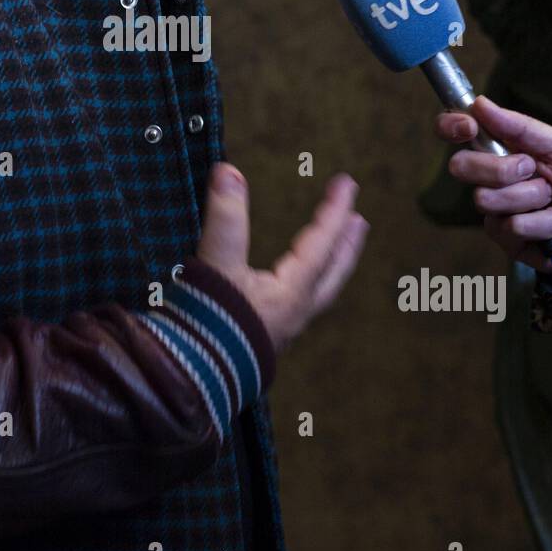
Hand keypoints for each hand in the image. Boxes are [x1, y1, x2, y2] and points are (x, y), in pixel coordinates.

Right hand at [196, 162, 368, 354]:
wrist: (191, 379)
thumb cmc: (209, 324)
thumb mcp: (217, 264)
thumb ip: (224, 218)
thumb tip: (229, 172)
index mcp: (291, 292)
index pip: (322, 243)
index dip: (334, 210)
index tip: (348, 183)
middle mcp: (294, 312)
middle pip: (332, 273)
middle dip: (346, 245)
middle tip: (360, 221)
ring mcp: (282, 329)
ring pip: (318, 291)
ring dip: (329, 266)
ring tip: (335, 250)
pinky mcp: (264, 339)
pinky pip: (299, 304)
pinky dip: (306, 284)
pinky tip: (291, 285)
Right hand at [434, 94, 551, 275]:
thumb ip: (521, 127)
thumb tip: (479, 103)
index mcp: (503, 148)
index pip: (457, 132)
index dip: (451, 126)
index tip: (469, 128)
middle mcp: (493, 177)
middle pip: (461, 166)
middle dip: (500, 168)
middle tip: (532, 169)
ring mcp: (496, 209)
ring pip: (486, 199)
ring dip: (530, 198)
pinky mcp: (505, 239)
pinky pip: (509, 227)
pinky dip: (541, 223)